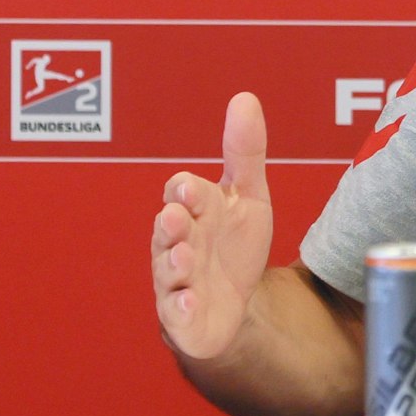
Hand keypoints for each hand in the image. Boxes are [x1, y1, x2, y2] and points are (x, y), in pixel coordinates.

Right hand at [152, 93, 273, 359]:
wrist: (235, 305)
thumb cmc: (233, 245)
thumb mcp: (247, 195)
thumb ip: (245, 150)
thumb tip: (244, 98)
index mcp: (194, 211)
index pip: (183, 193)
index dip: (186, 190)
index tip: (192, 187)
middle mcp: (178, 243)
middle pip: (168, 230)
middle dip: (171, 224)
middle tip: (177, 216)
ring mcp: (177, 281)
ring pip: (168, 270)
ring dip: (173, 262)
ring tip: (182, 257)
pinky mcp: (183, 317)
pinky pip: (177, 313)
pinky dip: (182, 307)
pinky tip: (190, 301)